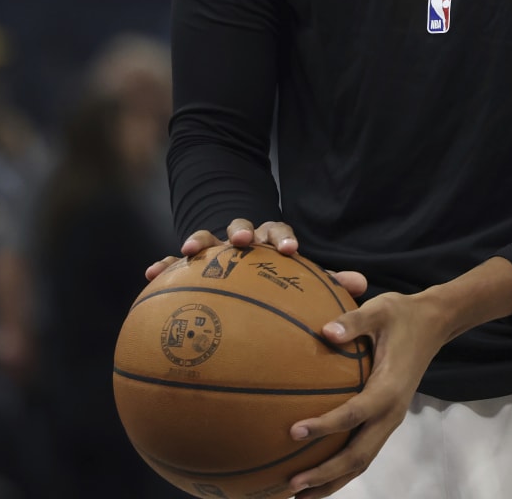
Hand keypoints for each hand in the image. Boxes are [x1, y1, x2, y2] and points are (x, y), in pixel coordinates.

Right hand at [143, 218, 367, 297]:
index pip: (278, 232)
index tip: (289, 249)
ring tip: (189, 250)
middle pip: (241, 226)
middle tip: (240, 241)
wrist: (242, 262)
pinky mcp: (190, 262)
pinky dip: (164, 264)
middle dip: (241, 231)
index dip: (283, 238)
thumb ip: (327, 282)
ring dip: (199, 239)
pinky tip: (150, 273)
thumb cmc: (277, 278)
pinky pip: (175, 262)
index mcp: (270, 241)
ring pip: (206, 236)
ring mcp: (214, 248)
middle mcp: (243, 240)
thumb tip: (361, 285)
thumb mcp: (301, 280)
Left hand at [286, 291, 448, 498]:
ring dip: (331, 481)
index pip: (354, 414)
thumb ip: (354, 321)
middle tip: (291, 485)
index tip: (294, 431)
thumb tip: (325, 331)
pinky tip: (315, 474)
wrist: (434, 324)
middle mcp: (391, 413)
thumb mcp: (380, 309)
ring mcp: (390, 421)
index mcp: (388, 389)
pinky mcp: (385, 421)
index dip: (325, 426)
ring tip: (297, 495)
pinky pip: (363, 452)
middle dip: (325, 474)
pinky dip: (340, 469)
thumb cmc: (402, 315)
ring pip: (361, 462)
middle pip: (358, 456)